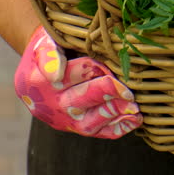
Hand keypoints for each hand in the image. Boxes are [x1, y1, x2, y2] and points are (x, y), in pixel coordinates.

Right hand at [14, 26, 142, 138]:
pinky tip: (135, 119)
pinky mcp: (75, 127)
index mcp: (39, 81)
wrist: (38, 66)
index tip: (103, 65)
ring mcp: (63, 119)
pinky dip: (118, 128)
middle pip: (82, 100)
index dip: (93, 68)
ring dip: (114, 113)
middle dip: (108, 93)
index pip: (72, 75)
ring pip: (89, 123)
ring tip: (134, 106)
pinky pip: (98, 132)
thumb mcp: (43, 42)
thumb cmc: (48, 45)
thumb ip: (48, 55)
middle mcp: (51, 104)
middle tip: (128, 91)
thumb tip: (56, 75)